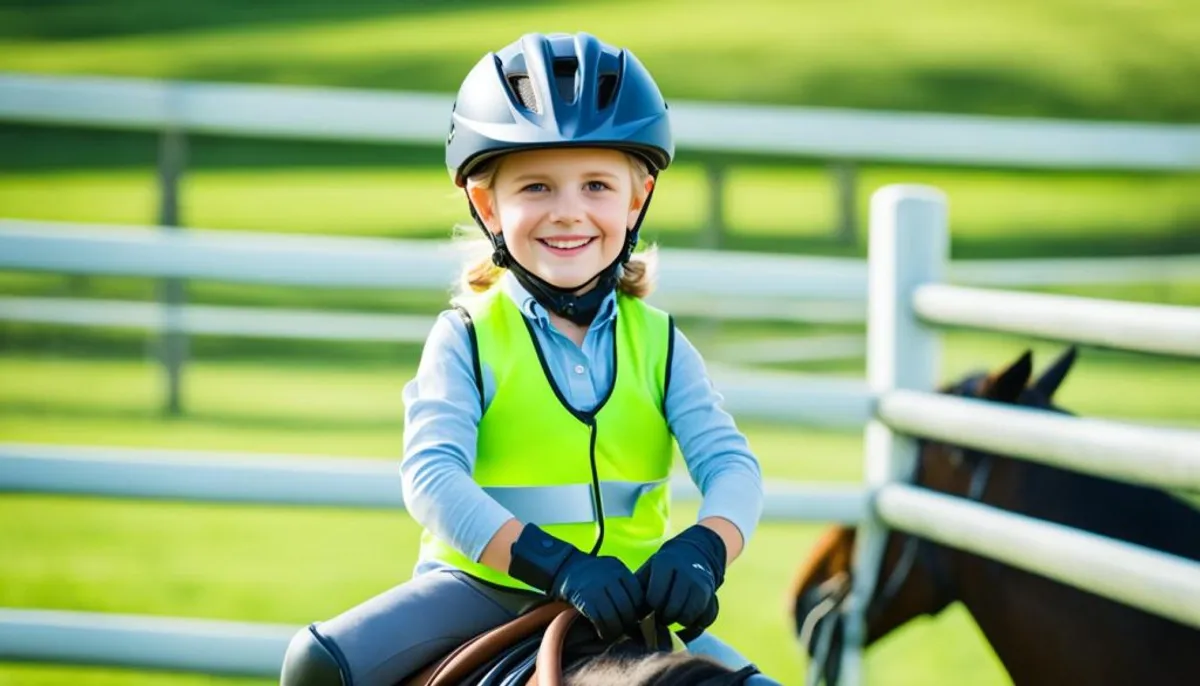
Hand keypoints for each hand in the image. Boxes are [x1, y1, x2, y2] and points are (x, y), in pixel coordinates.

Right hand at [508, 525, 643, 640]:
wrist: (563, 567)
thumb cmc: (590, 572)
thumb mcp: (610, 568)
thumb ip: (624, 582)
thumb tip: (641, 607)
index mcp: (619, 569)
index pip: (638, 594)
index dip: (638, 609)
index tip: (635, 616)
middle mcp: (610, 577)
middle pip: (628, 607)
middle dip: (628, 621)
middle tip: (626, 628)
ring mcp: (597, 588)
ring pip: (615, 616)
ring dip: (616, 629)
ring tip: (614, 632)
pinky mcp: (585, 600)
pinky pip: (601, 620)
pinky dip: (604, 630)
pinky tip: (603, 632)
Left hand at [635, 525, 727, 630]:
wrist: (696, 552)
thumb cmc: (666, 566)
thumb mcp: (650, 569)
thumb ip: (639, 588)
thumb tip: (630, 614)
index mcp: (666, 563)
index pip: (655, 596)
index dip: (650, 607)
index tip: (649, 607)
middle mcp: (686, 572)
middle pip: (673, 609)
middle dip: (663, 617)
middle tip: (659, 617)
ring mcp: (701, 583)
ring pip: (689, 616)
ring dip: (679, 621)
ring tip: (672, 617)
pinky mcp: (712, 594)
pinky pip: (705, 618)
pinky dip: (695, 626)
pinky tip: (685, 625)